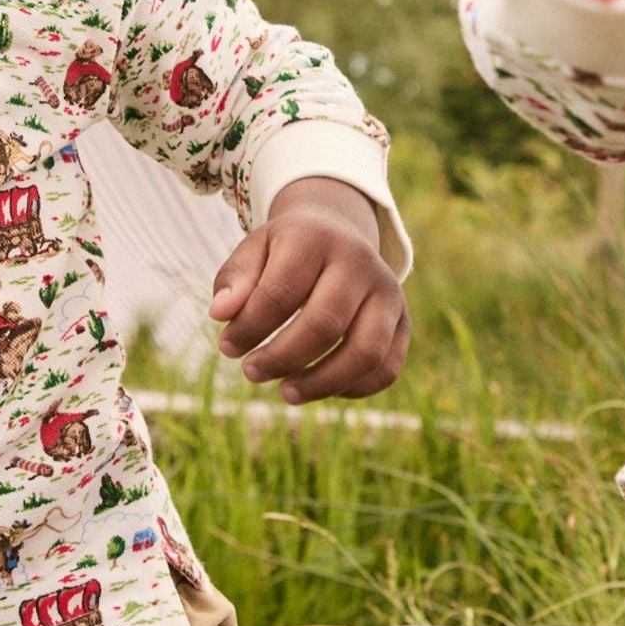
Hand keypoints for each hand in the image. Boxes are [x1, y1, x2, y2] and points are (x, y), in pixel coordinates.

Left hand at [208, 178, 408, 404]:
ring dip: (321, 383)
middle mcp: (360, 262)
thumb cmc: (286, 251)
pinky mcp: (403, 321)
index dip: (250, 328)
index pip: (281, 293)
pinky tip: (320, 388)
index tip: (227, 347)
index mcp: (316, 238)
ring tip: (286, 393)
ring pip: (365, 352)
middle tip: (251, 373)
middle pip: (325, 324)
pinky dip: (353, 388)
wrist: (337, 232)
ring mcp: (388, 292)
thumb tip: (221, 314)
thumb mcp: (255, 250)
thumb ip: (234, 279)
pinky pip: (387, 368)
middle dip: (282, 358)